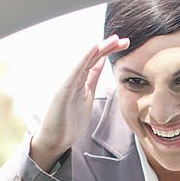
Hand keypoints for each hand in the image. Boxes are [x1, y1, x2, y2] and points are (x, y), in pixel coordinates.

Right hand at [30, 35, 129, 171]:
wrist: (54, 141)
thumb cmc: (69, 122)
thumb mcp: (87, 95)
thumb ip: (92, 79)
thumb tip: (101, 63)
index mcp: (81, 81)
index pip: (96, 61)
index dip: (109, 52)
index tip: (125, 44)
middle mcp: (73, 78)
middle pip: (92, 58)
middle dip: (108, 47)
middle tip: (125, 40)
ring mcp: (67, 83)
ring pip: (84, 61)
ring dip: (99, 49)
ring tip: (112, 40)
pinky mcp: (62, 91)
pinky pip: (74, 72)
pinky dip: (83, 59)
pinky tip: (92, 49)